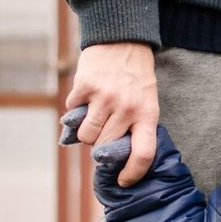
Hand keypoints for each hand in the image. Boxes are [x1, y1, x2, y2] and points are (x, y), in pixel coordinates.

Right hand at [65, 42, 158, 186]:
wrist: (122, 39)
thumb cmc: (136, 77)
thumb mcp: (147, 101)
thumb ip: (136, 126)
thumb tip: (117, 158)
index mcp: (147, 114)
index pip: (143, 153)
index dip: (133, 173)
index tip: (124, 181)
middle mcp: (126, 107)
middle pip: (105, 147)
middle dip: (101, 148)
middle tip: (102, 137)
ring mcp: (104, 97)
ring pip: (86, 135)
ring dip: (86, 133)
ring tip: (93, 119)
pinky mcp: (84, 86)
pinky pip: (73, 112)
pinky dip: (75, 110)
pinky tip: (85, 99)